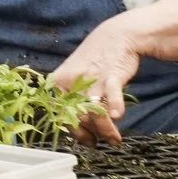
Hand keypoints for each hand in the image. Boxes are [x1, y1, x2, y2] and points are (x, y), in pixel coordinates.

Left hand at [49, 23, 140, 145]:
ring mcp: (91, 78)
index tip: (87, 141)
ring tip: (115, 139)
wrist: (115, 36)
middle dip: (91, 134)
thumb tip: (81, 130)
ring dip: (106, 130)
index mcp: (59, 82)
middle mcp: (72, 81)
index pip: (61, 114)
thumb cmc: (95, 61)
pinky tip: (118, 117)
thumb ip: (76, 101)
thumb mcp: (77, 78)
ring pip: (94, 111)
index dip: (74, 132)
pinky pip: (111, 94)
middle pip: (78, 116)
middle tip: (101, 142)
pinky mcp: (111, 74)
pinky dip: (115, 106)